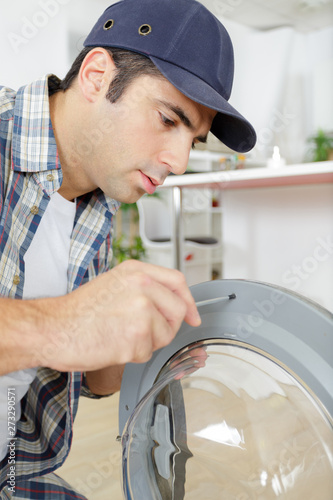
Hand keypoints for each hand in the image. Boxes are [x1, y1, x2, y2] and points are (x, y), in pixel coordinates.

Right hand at [41, 260, 200, 372]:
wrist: (53, 328)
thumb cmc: (79, 311)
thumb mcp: (114, 284)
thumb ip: (145, 288)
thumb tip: (173, 304)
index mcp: (137, 271)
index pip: (178, 282)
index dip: (189, 302)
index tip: (193, 317)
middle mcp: (143, 286)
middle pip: (178, 311)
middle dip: (166, 327)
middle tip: (144, 332)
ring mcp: (141, 311)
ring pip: (165, 335)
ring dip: (147, 343)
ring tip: (120, 335)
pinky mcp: (136, 336)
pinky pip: (148, 352)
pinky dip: (133, 355)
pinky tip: (114, 345)